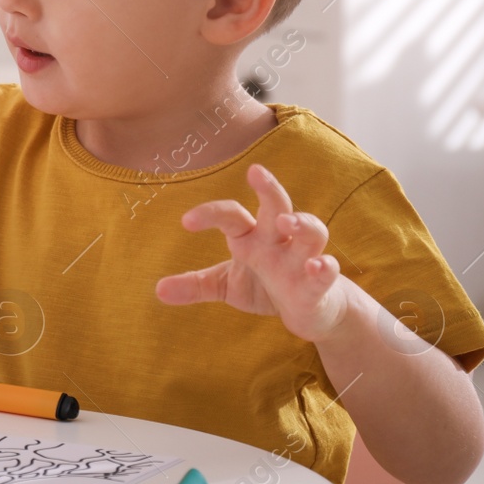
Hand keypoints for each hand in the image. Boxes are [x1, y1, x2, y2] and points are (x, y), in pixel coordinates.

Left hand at [155, 163, 352, 342]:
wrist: (312, 310)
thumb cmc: (266, 287)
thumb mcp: (226, 286)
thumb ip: (195, 285)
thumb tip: (158, 290)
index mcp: (252, 237)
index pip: (231, 215)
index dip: (210, 213)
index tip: (186, 222)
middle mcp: (278, 240)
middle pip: (277, 205)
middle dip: (268, 188)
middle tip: (256, 172)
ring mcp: (302, 259)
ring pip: (311, 231)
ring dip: (303, 224)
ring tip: (287, 223)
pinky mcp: (320, 284)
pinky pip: (325, 272)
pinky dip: (324, 268)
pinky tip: (319, 265)